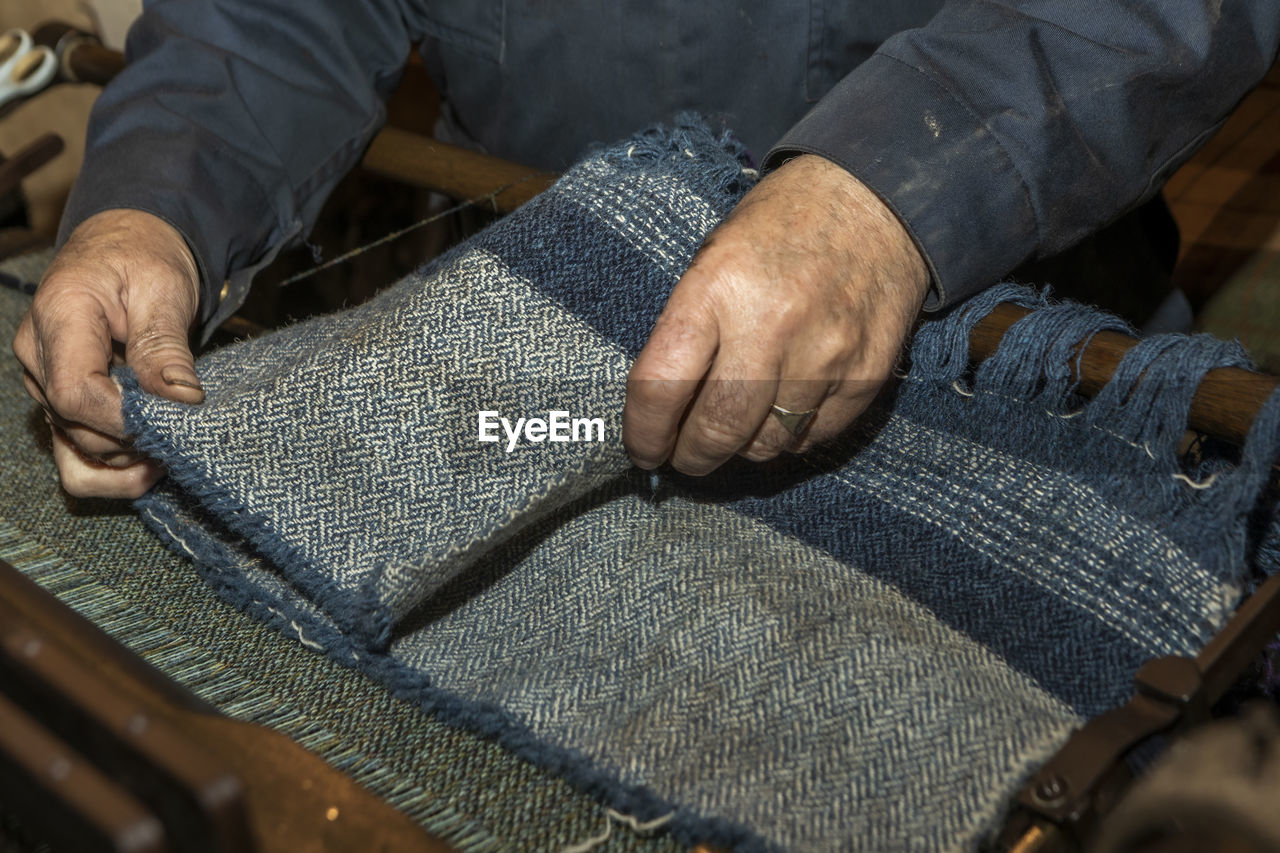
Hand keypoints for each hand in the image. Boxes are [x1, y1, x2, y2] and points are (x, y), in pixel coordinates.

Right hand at [13, 209, 203, 497]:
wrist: (127, 248)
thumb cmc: (145, 260)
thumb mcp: (164, 289)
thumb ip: (165, 346)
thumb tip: (182, 399)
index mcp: (59, 317)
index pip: (74, 392)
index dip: (124, 420)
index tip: (173, 421)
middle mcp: (39, 356)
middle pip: (77, 427)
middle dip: (135, 440)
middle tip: (188, 429)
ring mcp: (46, 385)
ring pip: (75, 453)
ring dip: (127, 461)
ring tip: (172, 443)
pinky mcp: (61, 405)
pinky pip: (75, 459)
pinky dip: (113, 472)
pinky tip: (152, 462)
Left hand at [624, 154, 929, 474]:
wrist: (878, 199)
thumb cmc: (781, 227)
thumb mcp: (715, 254)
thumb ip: (690, 328)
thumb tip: (662, 407)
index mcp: (718, 287)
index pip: (661, 387)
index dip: (644, 433)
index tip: (643, 449)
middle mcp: (771, 325)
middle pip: (716, 430)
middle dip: (691, 456)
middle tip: (684, 456)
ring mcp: (825, 355)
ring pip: (766, 445)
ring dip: (743, 447)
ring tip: (739, 425)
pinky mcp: (866, 375)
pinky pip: (813, 438)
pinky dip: (791, 436)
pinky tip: (785, 409)